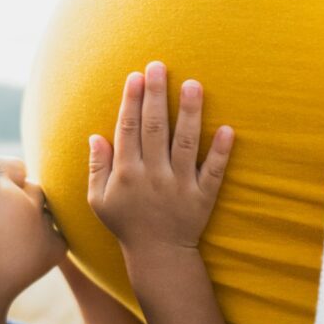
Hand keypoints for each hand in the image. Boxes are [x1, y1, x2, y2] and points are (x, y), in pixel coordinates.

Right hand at [86, 61, 233, 253]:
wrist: (159, 256)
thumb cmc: (126, 224)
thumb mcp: (99, 200)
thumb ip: (97, 167)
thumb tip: (95, 135)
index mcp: (127, 174)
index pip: (128, 130)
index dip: (131, 102)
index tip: (135, 77)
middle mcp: (153, 176)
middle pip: (155, 129)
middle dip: (156, 95)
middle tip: (159, 66)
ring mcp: (180, 186)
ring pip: (186, 143)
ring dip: (189, 113)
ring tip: (193, 84)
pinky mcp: (203, 196)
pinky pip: (214, 171)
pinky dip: (221, 152)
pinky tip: (228, 129)